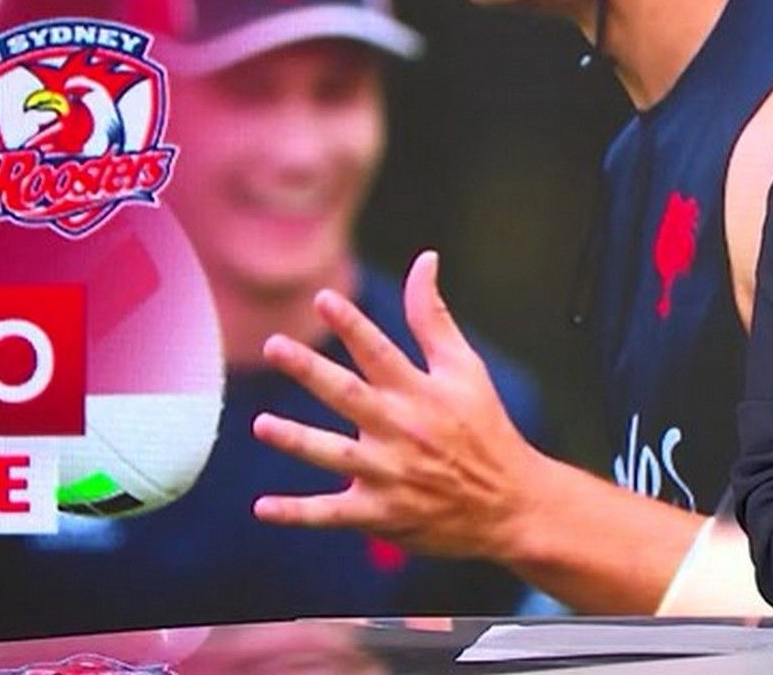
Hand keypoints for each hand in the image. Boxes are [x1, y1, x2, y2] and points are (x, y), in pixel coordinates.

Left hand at [251, 250, 543, 559]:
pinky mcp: (381, 514)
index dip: (352, 325)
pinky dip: (296, 513)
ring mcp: (390, 474)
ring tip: (262, 426)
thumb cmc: (484, 427)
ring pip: (334, 456)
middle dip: (311, 372)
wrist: (510, 503)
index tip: (323, 299)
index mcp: (421, 392)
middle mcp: (402, 430)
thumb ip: (433, 317)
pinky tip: (262, 508)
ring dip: (297, 441)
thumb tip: (424, 259)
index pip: (381, 352)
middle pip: (349, 396)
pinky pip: (331, 514)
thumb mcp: (465, 368)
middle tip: (275, 346)